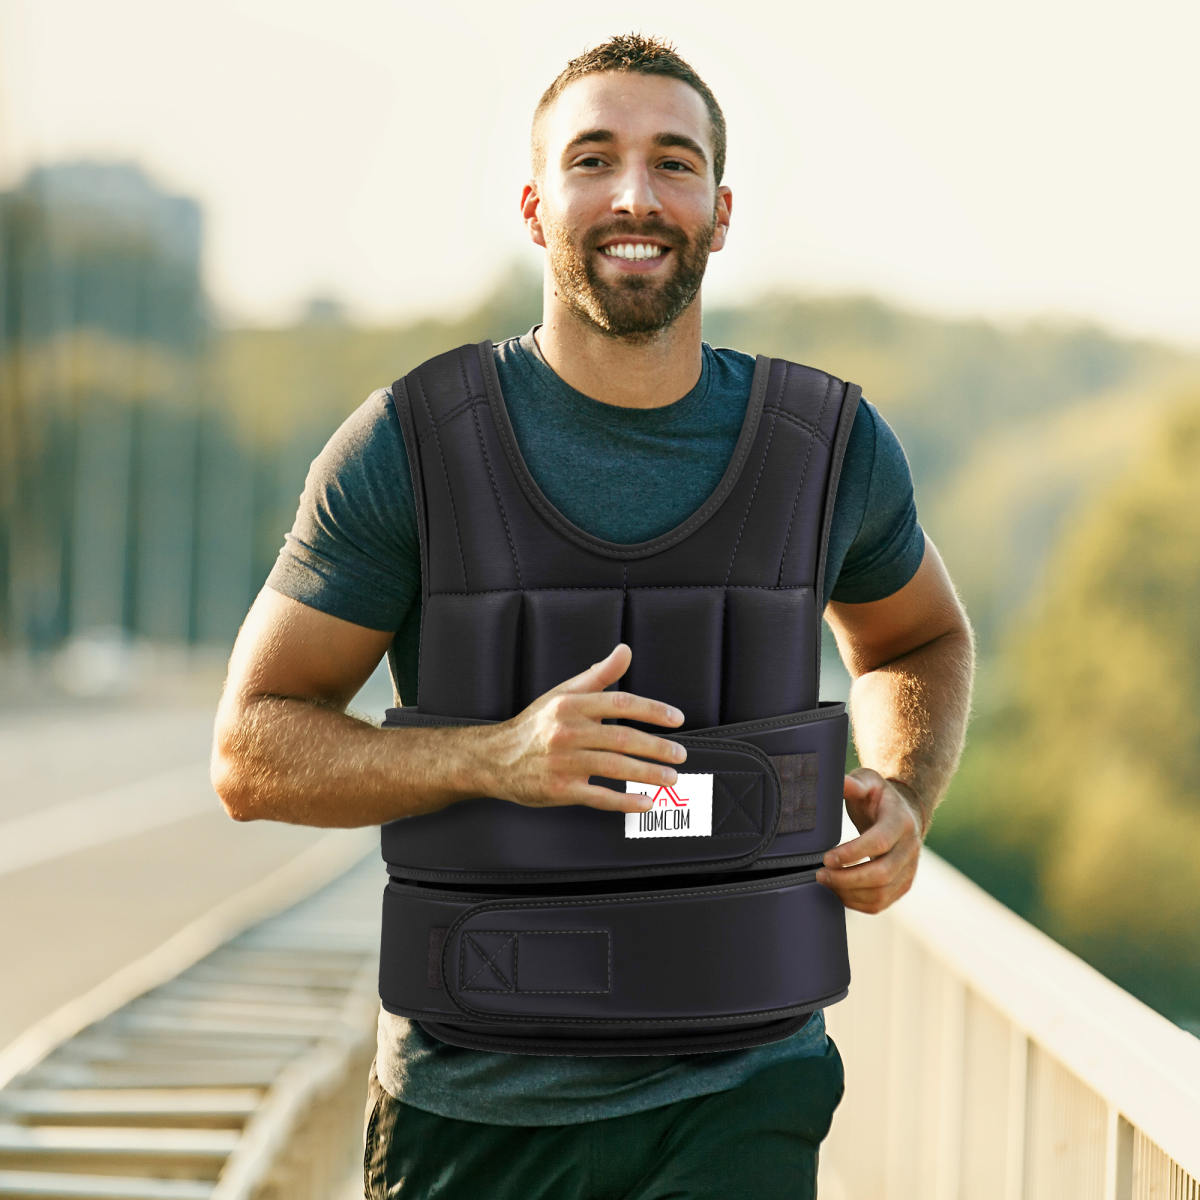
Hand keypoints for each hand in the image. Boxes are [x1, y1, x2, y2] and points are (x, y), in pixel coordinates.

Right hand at [478, 644, 685, 813]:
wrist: (496, 758)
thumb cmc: (536, 726)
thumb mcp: (563, 693)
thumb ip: (598, 675)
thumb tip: (624, 651)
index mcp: (570, 705)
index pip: (619, 703)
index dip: (652, 710)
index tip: (675, 719)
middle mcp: (567, 732)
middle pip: (621, 737)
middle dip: (656, 747)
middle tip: (679, 753)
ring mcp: (563, 762)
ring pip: (614, 767)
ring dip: (648, 774)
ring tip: (671, 777)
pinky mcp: (560, 789)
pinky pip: (599, 796)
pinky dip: (624, 801)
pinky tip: (645, 802)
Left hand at [815, 768, 923, 912]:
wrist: (903, 813)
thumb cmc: (878, 797)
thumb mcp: (868, 781)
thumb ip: (854, 783)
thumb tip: (839, 782)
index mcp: (901, 821)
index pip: (879, 842)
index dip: (852, 853)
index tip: (826, 858)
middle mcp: (911, 848)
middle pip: (881, 874)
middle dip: (846, 878)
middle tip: (820, 874)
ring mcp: (910, 869)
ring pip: (881, 893)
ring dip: (849, 893)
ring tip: (825, 882)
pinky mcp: (903, 885)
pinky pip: (881, 903)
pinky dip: (858, 903)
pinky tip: (839, 892)